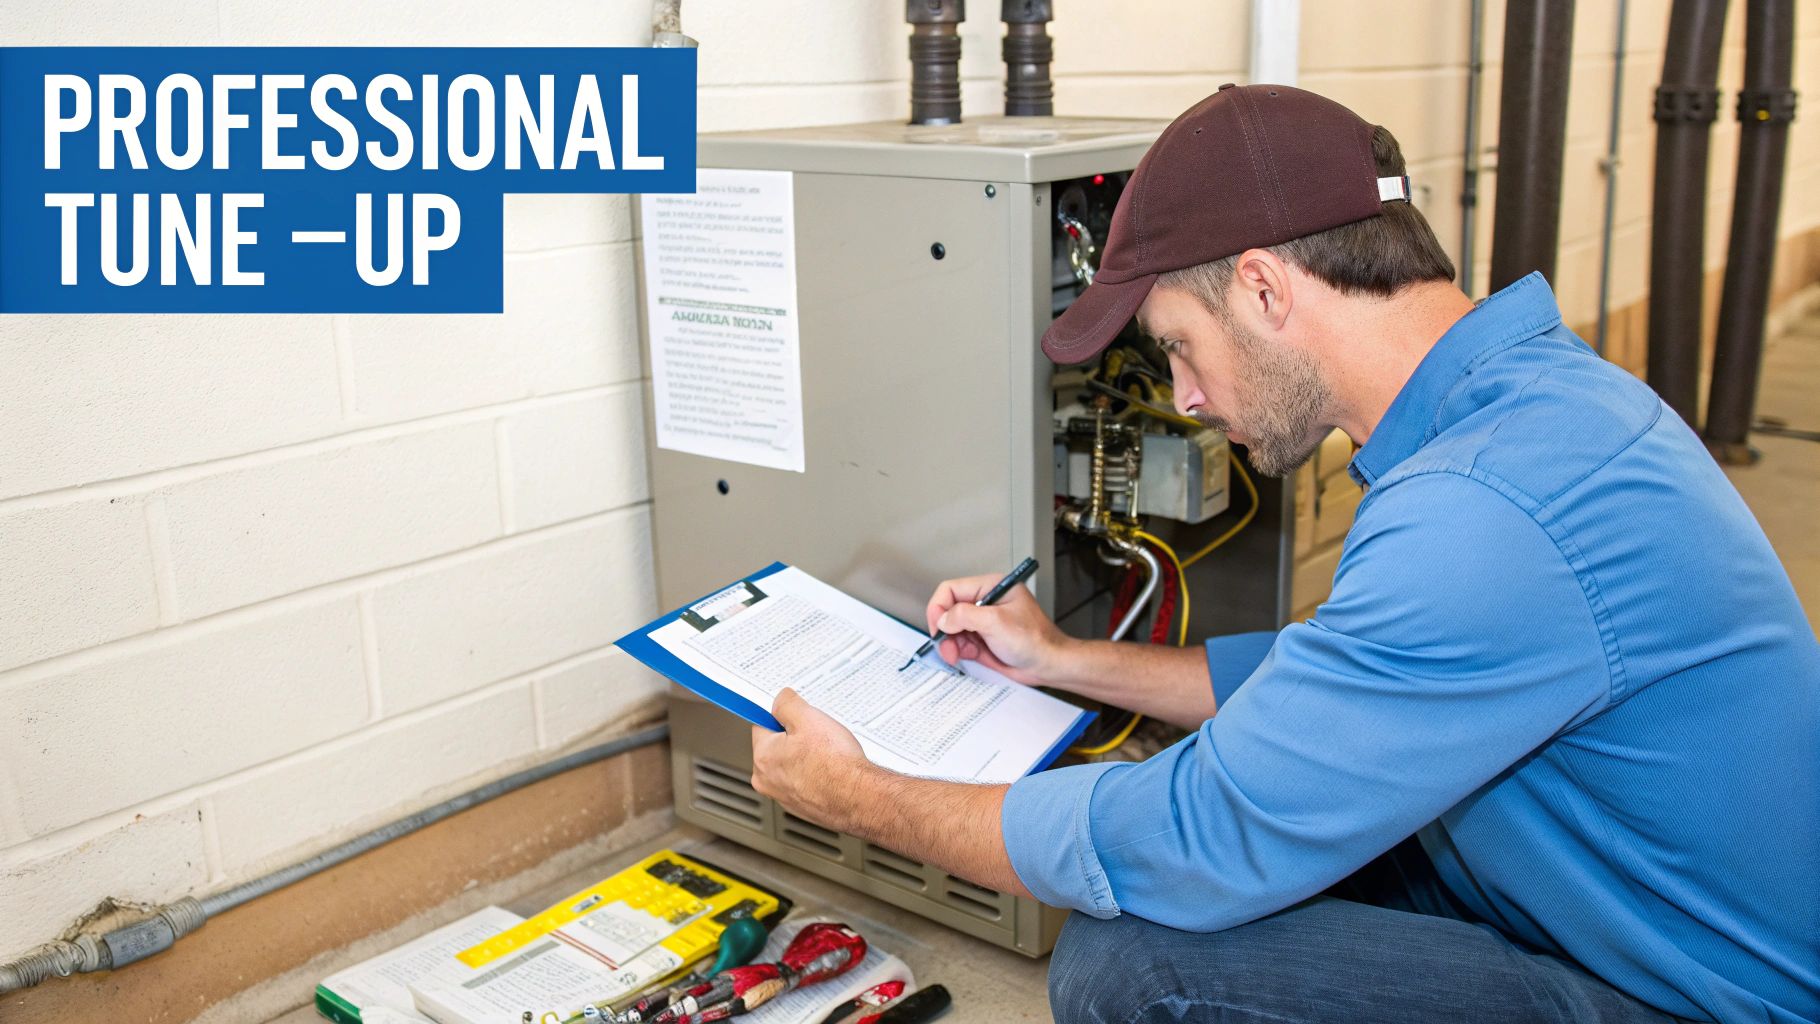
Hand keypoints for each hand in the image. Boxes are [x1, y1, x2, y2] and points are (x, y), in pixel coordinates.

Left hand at [750, 689, 874, 830]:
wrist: (859, 797)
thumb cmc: (835, 764)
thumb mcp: (808, 718)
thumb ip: (787, 704)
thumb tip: (780, 700)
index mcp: (763, 758)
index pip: (761, 725)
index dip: (782, 716)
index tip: (796, 716)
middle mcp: (768, 781)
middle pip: (776, 747)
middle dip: (795, 738)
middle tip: (816, 734)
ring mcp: (785, 797)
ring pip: (792, 765)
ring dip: (806, 757)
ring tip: (827, 753)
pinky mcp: (803, 807)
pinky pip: (805, 782)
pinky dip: (816, 775)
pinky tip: (832, 770)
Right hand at [924, 574, 1073, 685]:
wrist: (1048, 665)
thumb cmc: (1034, 640)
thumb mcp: (997, 622)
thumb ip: (965, 615)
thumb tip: (943, 619)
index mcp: (991, 588)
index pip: (952, 589)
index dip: (939, 607)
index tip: (938, 627)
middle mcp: (985, 603)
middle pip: (949, 610)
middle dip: (945, 630)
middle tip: (947, 647)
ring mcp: (984, 622)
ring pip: (952, 629)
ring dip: (951, 643)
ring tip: (957, 655)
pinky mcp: (983, 639)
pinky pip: (960, 642)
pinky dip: (959, 651)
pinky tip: (968, 656)